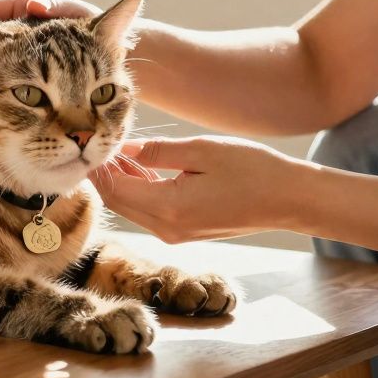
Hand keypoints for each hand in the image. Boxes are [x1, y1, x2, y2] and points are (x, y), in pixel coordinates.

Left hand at [91, 136, 313, 242]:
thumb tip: (123, 149)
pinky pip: (150, 211)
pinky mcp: (185, 231)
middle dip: (104, 174)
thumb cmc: (253, 170)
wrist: (291, 200)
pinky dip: (139, 190)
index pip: (114, 189)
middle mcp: (167, 228)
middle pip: (118, 201)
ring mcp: (176, 233)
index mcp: (169, 208)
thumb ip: (157, 152)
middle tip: (94, 143)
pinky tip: (138, 167)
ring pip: (132, 207)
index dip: (97, 167)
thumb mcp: (201, 151)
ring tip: (114, 150)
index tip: (86, 143)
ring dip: (121, 181)